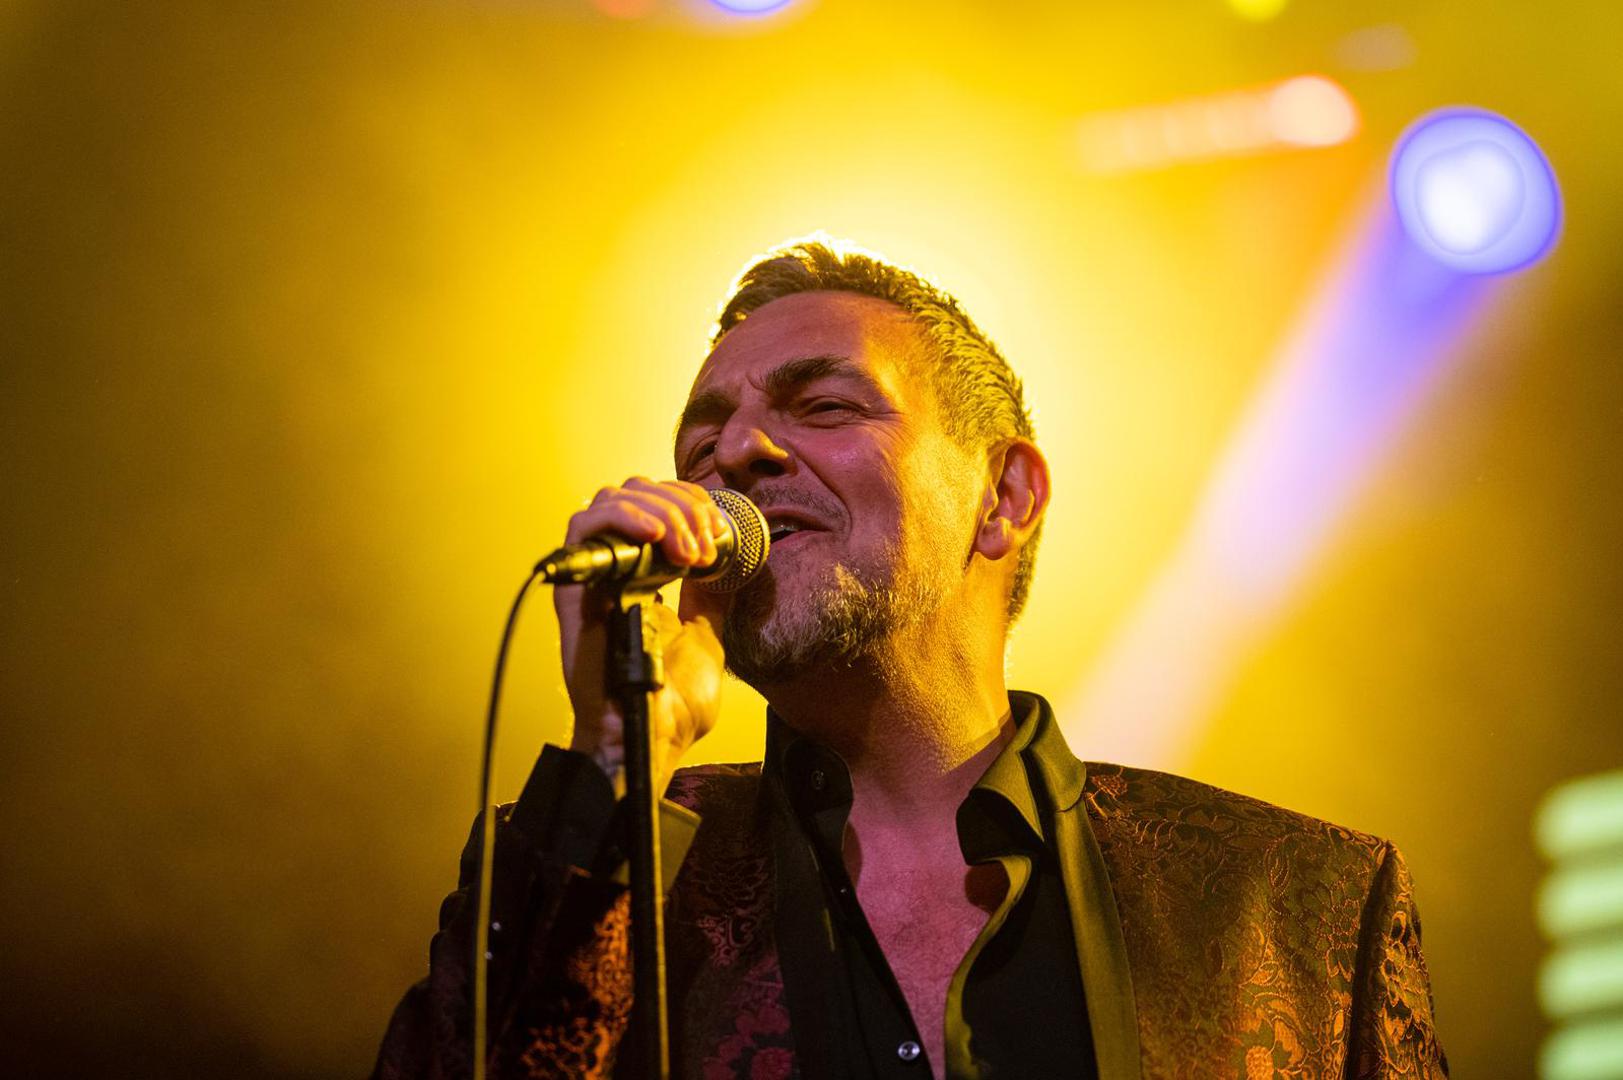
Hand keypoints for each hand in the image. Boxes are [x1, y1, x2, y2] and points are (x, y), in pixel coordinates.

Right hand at [553, 477, 731, 793]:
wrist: (652, 737)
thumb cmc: (674, 703)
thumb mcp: (707, 634)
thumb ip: (710, 598)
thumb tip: (730, 565)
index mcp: (643, 577)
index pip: (656, 505)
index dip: (690, 503)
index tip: (719, 532)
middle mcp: (613, 570)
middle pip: (634, 492)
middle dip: (679, 504)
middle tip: (706, 543)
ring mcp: (592, 578)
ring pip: (609, 500)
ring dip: (658, 511)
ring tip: (686, 549)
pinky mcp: (574, 590)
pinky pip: (583, 529)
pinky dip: (623, 518)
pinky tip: (656, 538)